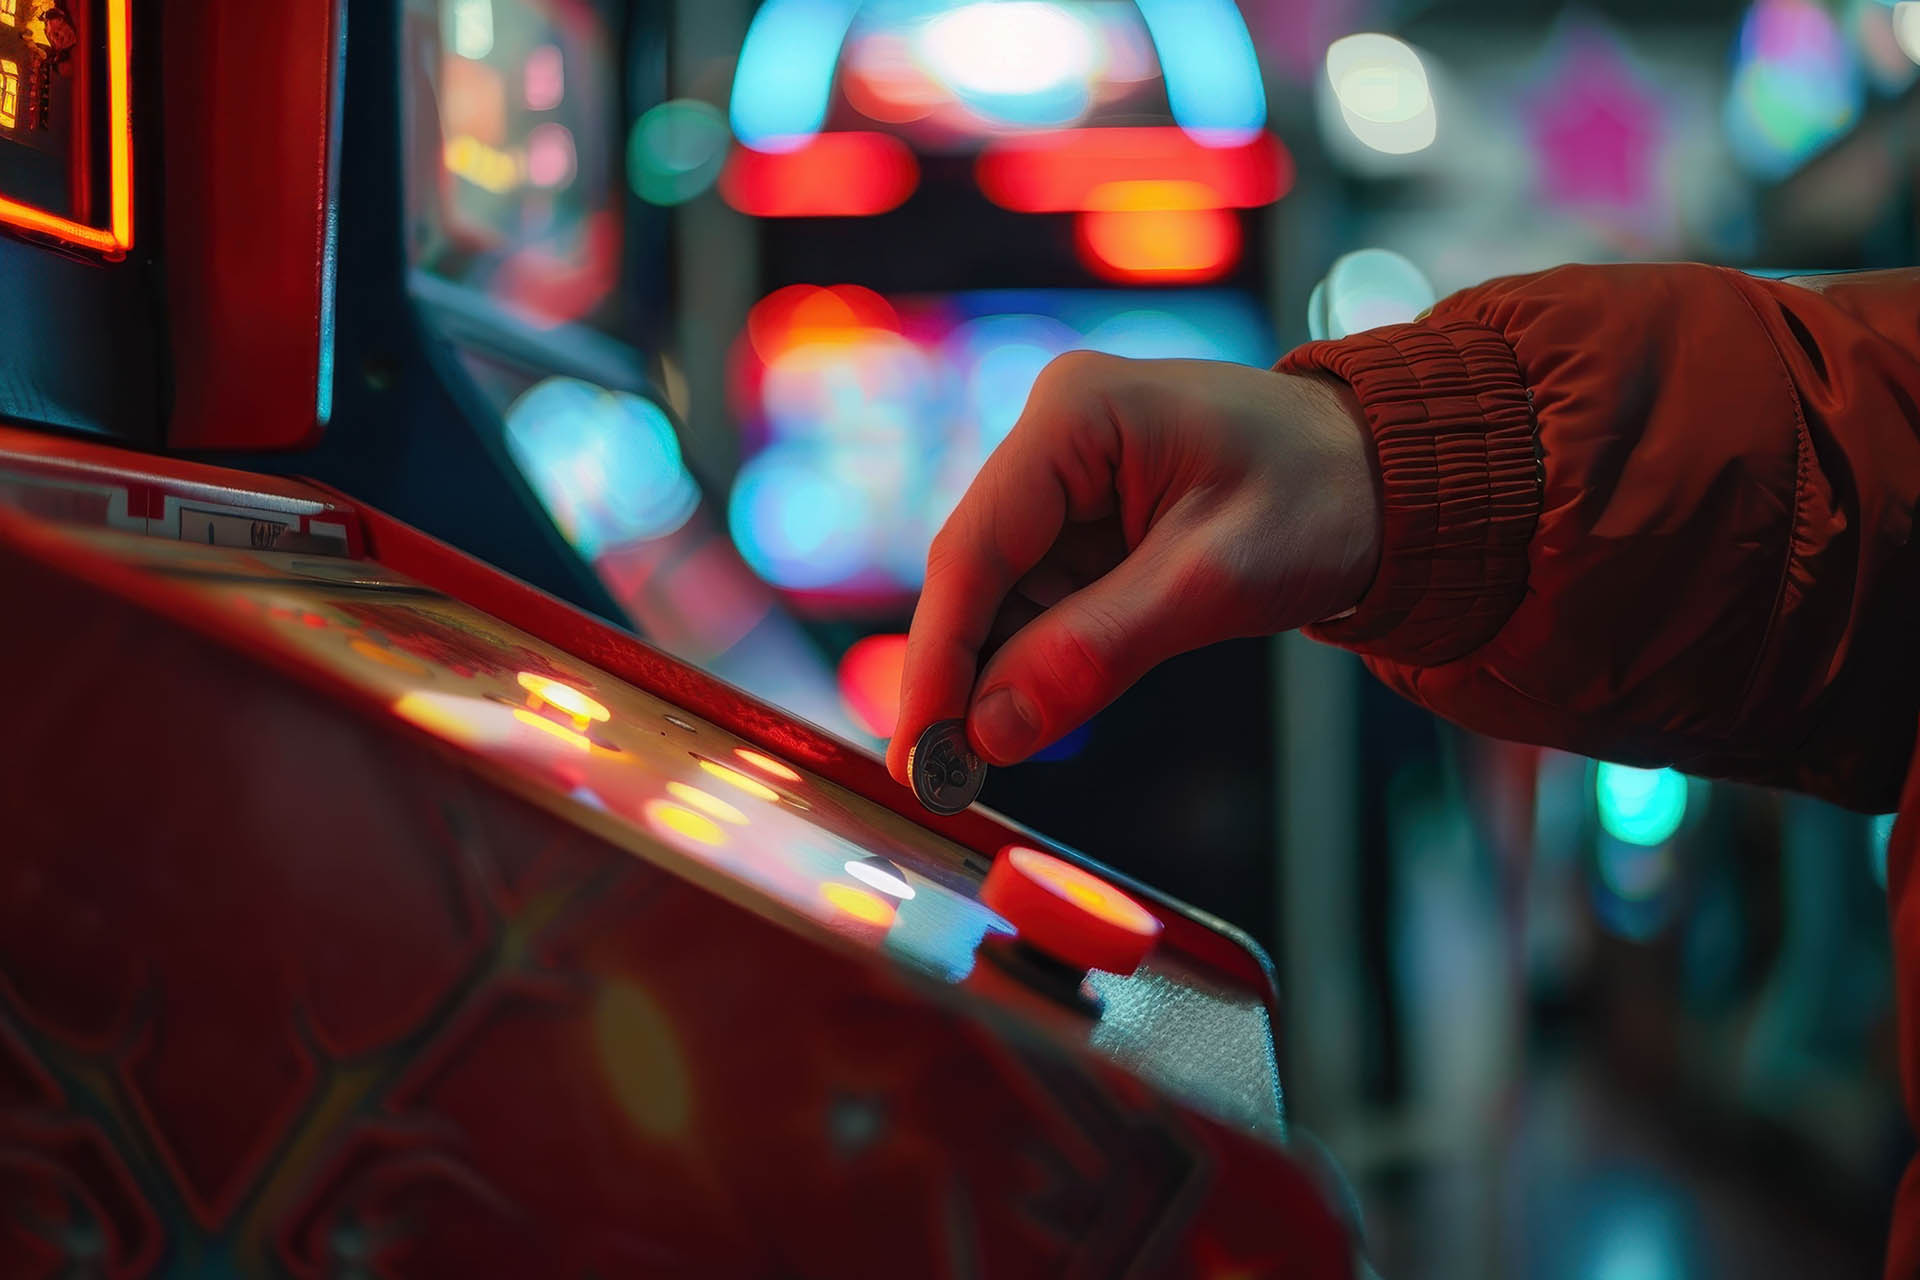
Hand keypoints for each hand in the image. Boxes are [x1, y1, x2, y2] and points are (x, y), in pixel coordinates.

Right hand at [887, 352, 1380, 781]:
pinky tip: (1017, 719)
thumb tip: (992, 731)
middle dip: (956, 674)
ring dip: (987, 677)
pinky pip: (1035, 601)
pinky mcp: (1083, 522)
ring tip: (972, 765)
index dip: (938, 653)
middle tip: (938, 777)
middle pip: (973, 570)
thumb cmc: (1321, 499)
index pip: (976, 545)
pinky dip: (1028, 663)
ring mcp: (1064, 478)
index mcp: (1076, 413)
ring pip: (996, 593)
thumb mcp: (1215, 582)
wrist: (1388, 477)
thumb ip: (1097, 652)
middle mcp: (1053, 435)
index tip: (919, 747)